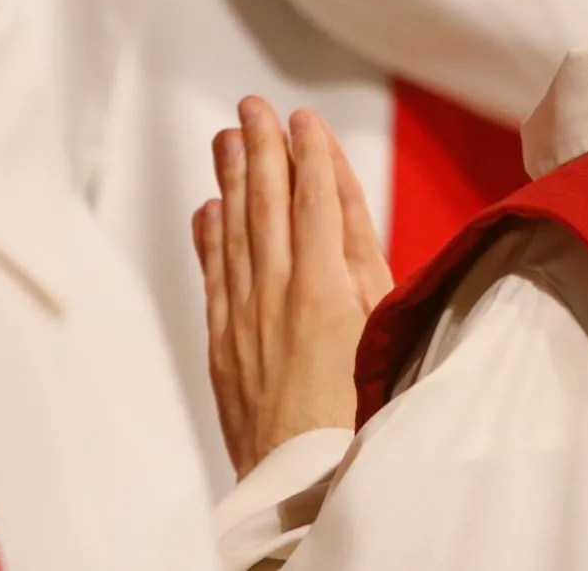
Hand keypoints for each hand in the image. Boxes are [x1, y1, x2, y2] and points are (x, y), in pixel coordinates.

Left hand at [194, 98, 393, 478]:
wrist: (306, 481)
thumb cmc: (362, 406)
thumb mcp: (380, 322)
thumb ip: (359, 255)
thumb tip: (334, 196)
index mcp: (323, 286)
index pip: (312, 201)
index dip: (307, 155)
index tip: (301, 117)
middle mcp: (275, 294)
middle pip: (266, 206)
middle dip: (261, 151)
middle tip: (253, 106)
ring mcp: (243, 319)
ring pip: (234, 234)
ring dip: (230, 181)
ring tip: (226, 138)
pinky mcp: (224, 345)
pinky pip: (213, 277)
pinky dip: (208, 239)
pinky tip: (206, 209)